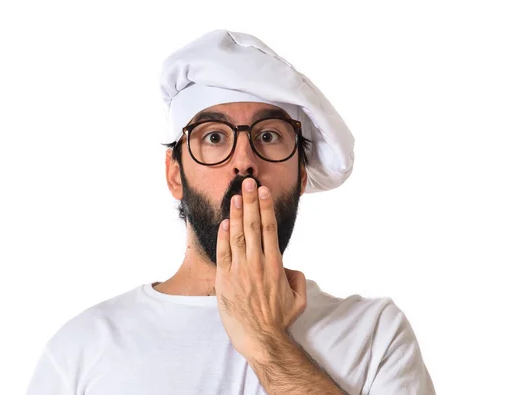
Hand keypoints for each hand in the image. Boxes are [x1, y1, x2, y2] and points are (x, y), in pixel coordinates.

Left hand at [215, 178, 306, 359]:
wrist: (260, 339)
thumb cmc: (280, 321)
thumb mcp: (299, 299)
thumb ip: (298, 278)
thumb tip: (290, 267)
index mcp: (275, 265)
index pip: (269, 229)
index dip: (265, 208)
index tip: (262, 191)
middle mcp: (257, 263)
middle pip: (253, 225)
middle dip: (250, 202)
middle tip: (247, 183)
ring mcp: (239, 270)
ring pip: (237, 235)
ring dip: (236, 214)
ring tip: (235, 196)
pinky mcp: (225, 280)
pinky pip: (223, 253)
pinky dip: (223, 236)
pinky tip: (224, 222)